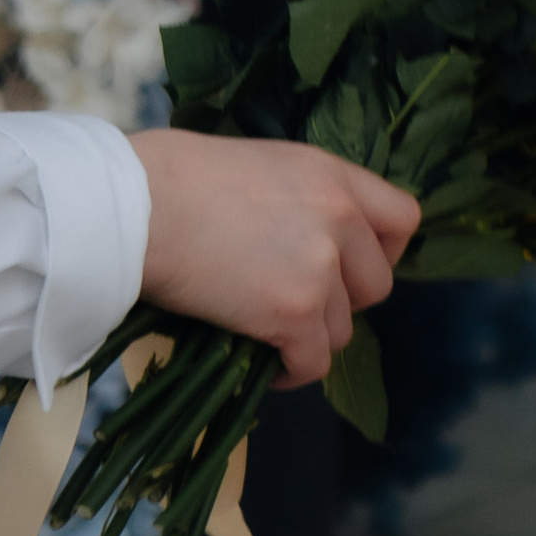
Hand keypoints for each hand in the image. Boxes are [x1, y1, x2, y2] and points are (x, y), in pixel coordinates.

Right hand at [126, 130, 418, 389]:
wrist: (132, 205)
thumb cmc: (166, 175)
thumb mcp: (253, 163)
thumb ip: (295, 197)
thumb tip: (295, 234)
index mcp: (330, 174)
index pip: (403, 218)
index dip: (380, 249)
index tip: (347, 264)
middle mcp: (338, 218)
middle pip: (377, 285)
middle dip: (341, 301)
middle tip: (295, 300)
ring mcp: (319, 269)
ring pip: (342, 330)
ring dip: (307, 336)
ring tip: (263, 330)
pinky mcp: (292, 314)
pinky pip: (312, 363)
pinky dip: (289, 372)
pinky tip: (262, 364)